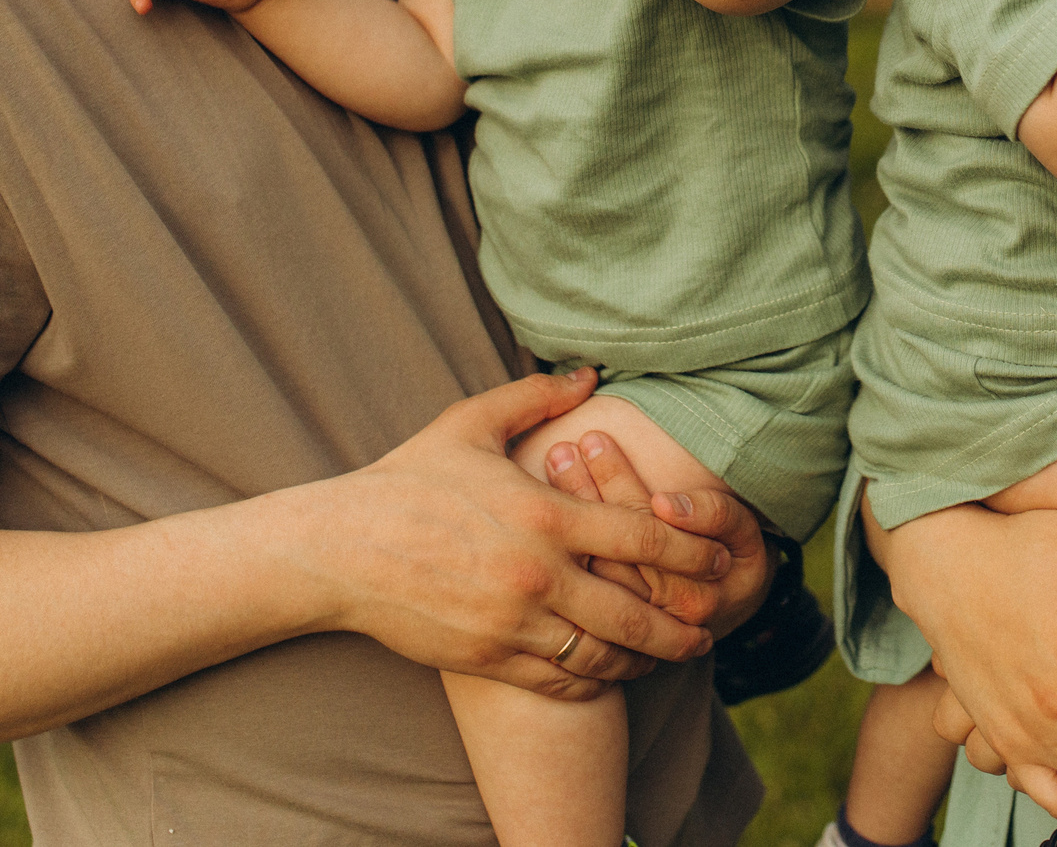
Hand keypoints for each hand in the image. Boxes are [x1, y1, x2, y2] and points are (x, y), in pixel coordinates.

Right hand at [287, 370, 731, 702]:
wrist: (338, 549)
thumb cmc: (405, 480)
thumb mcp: (468, 424)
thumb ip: (534, 398)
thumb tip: (588, 373)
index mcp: (543, 515)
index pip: (641, 538)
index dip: (691, 554)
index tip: (719, 562)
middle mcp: (536, 574)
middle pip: (634, 611)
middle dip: (681, 625)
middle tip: (709, 631)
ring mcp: (511, 622)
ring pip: (600, 655)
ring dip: (642, 660)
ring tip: (668, 658)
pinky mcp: (486, 657)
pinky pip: (558, 679)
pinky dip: (593, 681)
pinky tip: (610, 675)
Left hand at [544, 433, 775, 636]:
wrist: (718, 614)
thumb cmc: (732, 559)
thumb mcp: (742, 534)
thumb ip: (715, 515)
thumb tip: (665, 504)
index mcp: (696, 594)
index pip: (645, 531)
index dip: (619, 483)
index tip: (595, 442)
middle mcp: (656, 619)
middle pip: (609, 549)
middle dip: (583, 490)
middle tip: (562, 448)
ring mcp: (628, 633)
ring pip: (589, 568)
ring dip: (567, 511)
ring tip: (551, 463)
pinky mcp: (606, 636)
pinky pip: (576, 592)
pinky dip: (560, 545)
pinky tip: (543, 506)